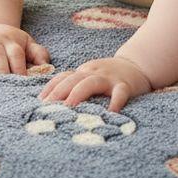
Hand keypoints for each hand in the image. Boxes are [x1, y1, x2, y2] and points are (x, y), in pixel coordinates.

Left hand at [38, 56, 152, 112]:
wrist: (138, 65)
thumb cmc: (109, 76)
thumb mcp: (90, 76)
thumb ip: (76, 85)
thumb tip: (53, 104)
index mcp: (83, 72)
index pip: (63, 76)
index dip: (50, 87)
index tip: (39, 101)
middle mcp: (94, 73)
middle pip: (73, 79)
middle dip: (59, 91)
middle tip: (48, 106)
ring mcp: (109, 79)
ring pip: (92, 82)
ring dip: (79, 93)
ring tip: (69, 106)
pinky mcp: (125, 85)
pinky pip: (120, 93)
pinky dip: (115, 101)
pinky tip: (111, 112)